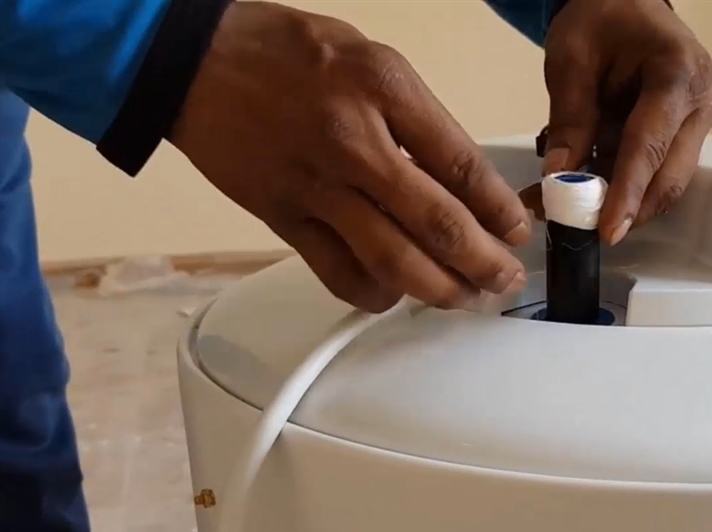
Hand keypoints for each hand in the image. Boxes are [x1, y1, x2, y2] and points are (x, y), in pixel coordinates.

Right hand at [168, 1, 530, 311]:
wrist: (194, 60)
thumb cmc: (285, 53)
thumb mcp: (370, 59)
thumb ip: (416, 118)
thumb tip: (461, 179)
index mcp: (383, 89)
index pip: (462, 164)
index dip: (500, 210)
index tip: (517, 231)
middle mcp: (353, 141)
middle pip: (438, 223)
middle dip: (484, 262)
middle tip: (504, 279)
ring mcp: (315, 185)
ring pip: (392, 259)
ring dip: (439, 289)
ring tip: (465, 297)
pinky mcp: (282, 218)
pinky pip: (336, 272)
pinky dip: (373, 294)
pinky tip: (394, 295)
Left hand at [543, 0, 711, 243]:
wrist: (625, 1)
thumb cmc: (601, 18)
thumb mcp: (571, 61)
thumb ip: (569, 121)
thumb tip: (559, 180)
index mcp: (678, 71)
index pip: (649, 146)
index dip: (627, 194)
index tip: (608, 231)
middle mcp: (703, 100)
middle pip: (669, 175)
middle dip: (627, 208)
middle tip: (580, 228)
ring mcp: (701, 119)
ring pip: (667, 180)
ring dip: (622, 200)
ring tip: (569, 206)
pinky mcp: (690, 133)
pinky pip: (659, 170)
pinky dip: (624, 185)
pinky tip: (587, 187)